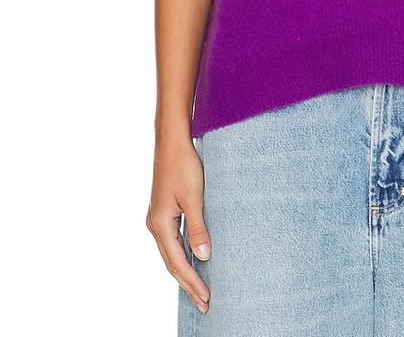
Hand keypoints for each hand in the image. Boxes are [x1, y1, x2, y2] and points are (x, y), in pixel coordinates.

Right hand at [146, 137, 211, 313]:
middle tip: (204, 304)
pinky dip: (183, 256)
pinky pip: (173, 241)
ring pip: (171, 253)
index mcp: (160, 224)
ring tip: (199, 290)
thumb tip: (203, 256)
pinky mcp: (164, 211)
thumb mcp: (194, 197)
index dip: (192, 282)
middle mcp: (155, 224)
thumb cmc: (184, 165)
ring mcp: (158, 218)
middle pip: (172, 263)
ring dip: (185, 272)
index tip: (206, 298)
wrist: (173, 141)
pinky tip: (193, 260)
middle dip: (188, 284)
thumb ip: (198, 227)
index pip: (177, 262)